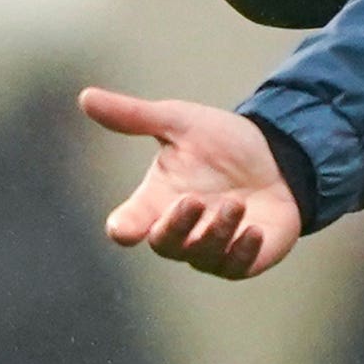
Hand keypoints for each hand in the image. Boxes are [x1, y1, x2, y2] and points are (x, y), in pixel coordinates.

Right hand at [82, 86, 304, 279]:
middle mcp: (179, 229)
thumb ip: (135, 116)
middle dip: (176, 226)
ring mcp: (210, 248)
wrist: (278, 155)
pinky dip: (243, 252)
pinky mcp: (243, 259)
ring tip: (236, 203)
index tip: (124, 228)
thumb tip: (86, 97)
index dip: (125, 228)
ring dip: (217, 231)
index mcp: (156, 200)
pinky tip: (255, 230)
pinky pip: (235, 267)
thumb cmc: (222, 143)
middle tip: (193, 199)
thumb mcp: (180, 122)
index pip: (128, 224)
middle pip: (163, 244)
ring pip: (201, 255)